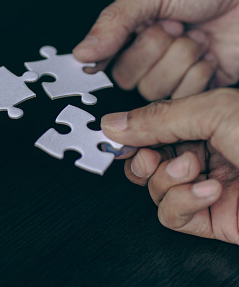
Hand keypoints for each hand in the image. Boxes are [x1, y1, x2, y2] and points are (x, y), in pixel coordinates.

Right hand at [73, 0, 238, 100]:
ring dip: (180, 60)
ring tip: (195, 35)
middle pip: (127, 80)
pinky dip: (199, 74)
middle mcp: (147, 54)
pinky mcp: (197, 85)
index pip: (103, 61)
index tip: (114, 55)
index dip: (108, 61)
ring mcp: (172, 71)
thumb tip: (82, 52)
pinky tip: (208, 52)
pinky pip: (183, 98)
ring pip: (154, 91)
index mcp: (129, 31)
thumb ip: (114, 22)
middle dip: (154, 52)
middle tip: (172, 27)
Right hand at [101, 88, 238, 243]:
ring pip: (154, 190)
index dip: (131, 134)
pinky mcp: (212, 217)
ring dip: (166, 180)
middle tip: (151, 156)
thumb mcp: (215, 112)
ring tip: (191, 169)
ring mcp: (206, 187)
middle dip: (143, 160)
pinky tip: (208, 190)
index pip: (150, 130)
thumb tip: (114, 123)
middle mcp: (203, 154)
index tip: (117, 135)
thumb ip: (160, 117)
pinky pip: (173, 215)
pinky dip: (182, 203)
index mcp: (203, 124)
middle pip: (146, 162)